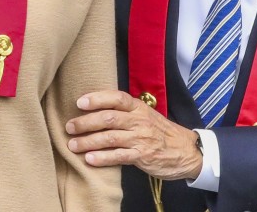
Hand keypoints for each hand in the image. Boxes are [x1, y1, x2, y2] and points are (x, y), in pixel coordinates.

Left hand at [65, 90, 202, 180]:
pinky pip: (119, 156)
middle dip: (85, 122)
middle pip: (108, 118)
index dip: (97, 98)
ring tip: (72, 145)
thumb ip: (125, 112)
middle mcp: (139, 121)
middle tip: (69, 127)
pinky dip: (102, 158)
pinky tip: (89, 159)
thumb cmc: (161, 132)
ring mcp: (141, 139)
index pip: (116, 98)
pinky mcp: (143, 156)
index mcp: (139, 107)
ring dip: (88, 141)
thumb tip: (95, 109)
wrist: (187, 151)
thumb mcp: (146, 115)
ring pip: (110, 138)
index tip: (79, 102)